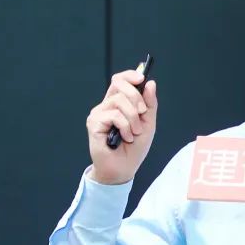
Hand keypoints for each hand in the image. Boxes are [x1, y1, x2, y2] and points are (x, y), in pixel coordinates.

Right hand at [86, 69, 157, 184]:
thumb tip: (150, 83)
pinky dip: (125, 127)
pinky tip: (125, 138)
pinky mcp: (94, 123)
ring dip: (133, 118)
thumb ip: (149, 104)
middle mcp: (106, 105)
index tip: (141, 78)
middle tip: (142, 113)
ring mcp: (99, 113)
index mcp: (118, 103)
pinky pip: (114, 115)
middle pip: (118, 84)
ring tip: (134, 132)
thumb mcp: (148, 123)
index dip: (130, 75)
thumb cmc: (134, 148)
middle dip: (135, 96)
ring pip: (119, 101)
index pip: (120, 80)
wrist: (123, 169)